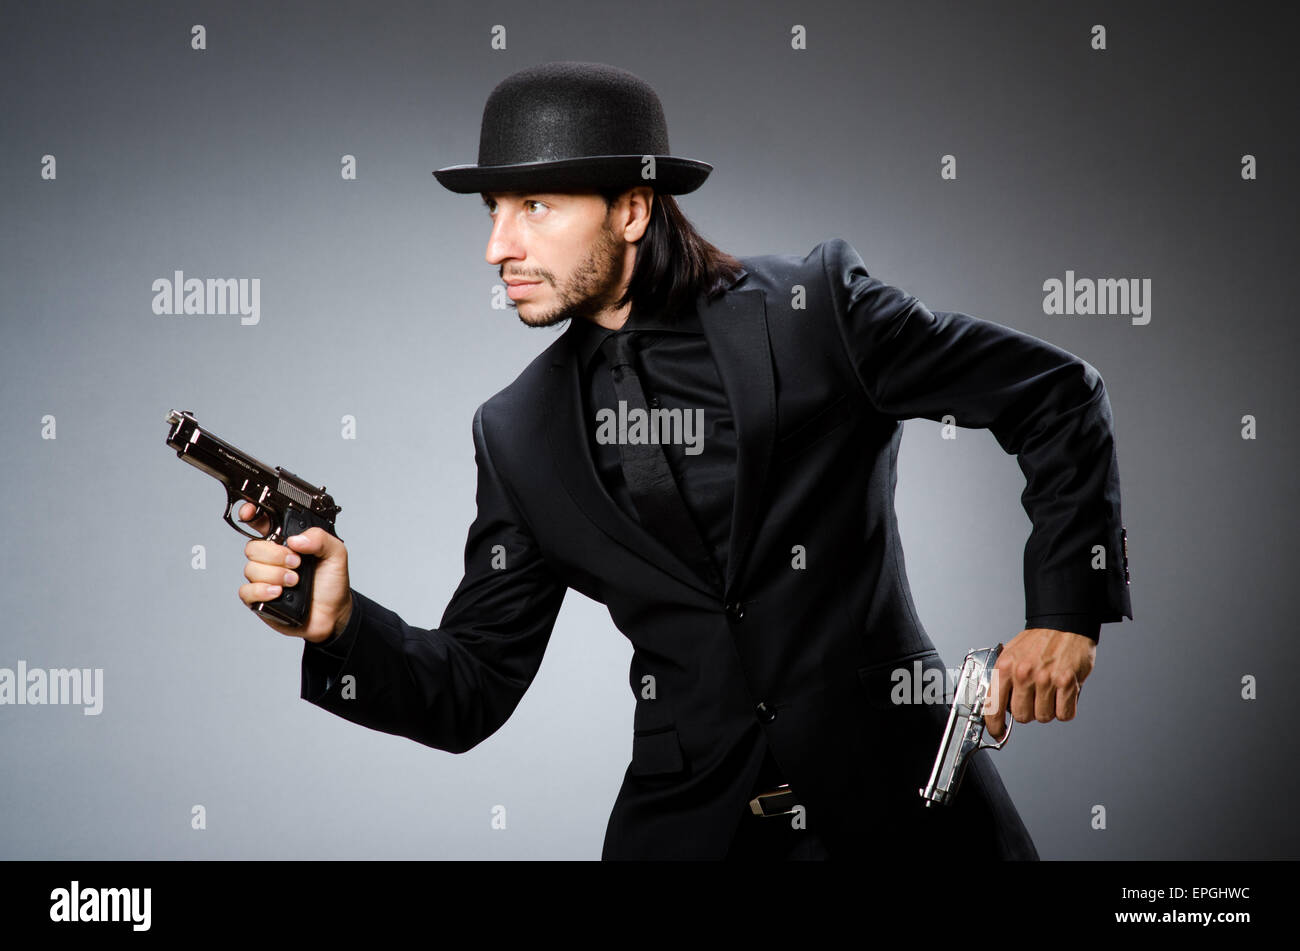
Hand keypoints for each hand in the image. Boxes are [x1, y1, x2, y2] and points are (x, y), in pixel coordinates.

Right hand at [236, 501, 352, 643]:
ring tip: (295, 582)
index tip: (249, 513)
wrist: (333, 614)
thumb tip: (295, 539)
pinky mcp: (259, 598)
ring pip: (251, 568)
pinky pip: (246, 590)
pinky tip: (279, 593)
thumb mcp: (336, 553)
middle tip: (297, 563)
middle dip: (276, 555)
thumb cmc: (332, 582)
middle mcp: (271, 558)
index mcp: (287, 542)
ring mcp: (263, 578)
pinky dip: (263, 590)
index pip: (262, 523)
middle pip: (253, 547)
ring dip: (276, 575)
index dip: (251, 514)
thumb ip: (320, 538)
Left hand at [983, 628, 1096, 738]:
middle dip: (1029, 712)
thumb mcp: (1010, 654)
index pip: (993, 705)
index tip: (997, 731)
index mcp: (1005, 667)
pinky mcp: (1067, 682)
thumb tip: (998, 706)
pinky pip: (1064, 714)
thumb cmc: (1038, 640)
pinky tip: (1062, 694)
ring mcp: (1045, 679)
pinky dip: (1064, 709)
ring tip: (1050, 691)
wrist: (1064, 622)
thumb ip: (1004, 679)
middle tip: (1034, 698)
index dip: (994, 724)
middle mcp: (1023, 673)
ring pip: (1043, 717)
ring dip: (1048, 709)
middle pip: (1022, 717)